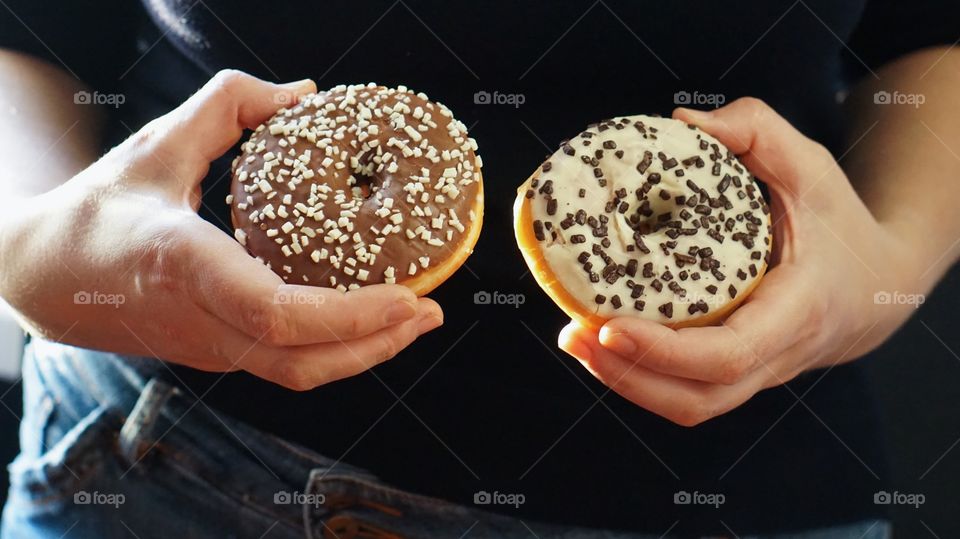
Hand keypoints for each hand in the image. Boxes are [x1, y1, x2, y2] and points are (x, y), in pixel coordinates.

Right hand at [0, 70, 442, 390]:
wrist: (42, 278)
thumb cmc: (99, 208)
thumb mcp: (156, 143)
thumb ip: (227, 106)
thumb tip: (302, 93)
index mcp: (183, 265)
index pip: (276, 312)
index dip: (351, 313)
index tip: (406, 293)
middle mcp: (201, 321)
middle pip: (303, 360)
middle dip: (379, 342)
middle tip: (432, 309)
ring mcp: (208, 348)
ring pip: (298, 372)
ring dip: (366, 352)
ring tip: (414, 320)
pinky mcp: (215, 355)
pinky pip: (286, 363)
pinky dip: (336, 348)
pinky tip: (366, 321)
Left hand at [559, 97, 924, 425]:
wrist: (878, 287)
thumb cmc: (839, 224)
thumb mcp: (811, 167)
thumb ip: (757, 131)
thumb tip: (682, 120)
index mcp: (797, 311)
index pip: (728, 354)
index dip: (664, 351)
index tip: (609, 325)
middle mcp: (775, 356)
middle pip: (696, 397)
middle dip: (627, 375)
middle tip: (573, 332)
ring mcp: (755, 374)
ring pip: (687, 405)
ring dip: (624, 382)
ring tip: (573, 339)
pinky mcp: (735, 374)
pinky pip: (685, 392)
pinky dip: (638, 377)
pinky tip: (599, 343)